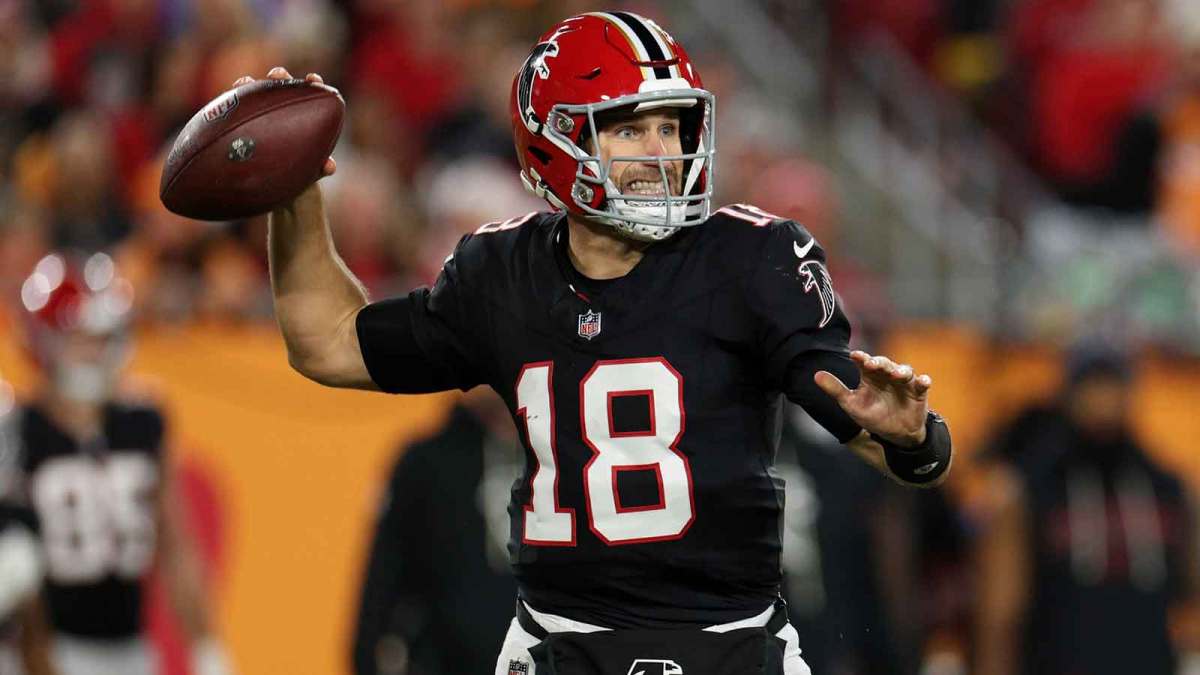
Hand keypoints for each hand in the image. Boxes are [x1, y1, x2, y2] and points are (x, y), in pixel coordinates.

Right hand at [232, 67, 336, 177]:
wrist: (269, 186)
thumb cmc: (296, 175)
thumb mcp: (310, 173)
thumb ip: (320, 168)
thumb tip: (329, 166)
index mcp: (302, 117)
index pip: (310, 94)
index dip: (313, 84)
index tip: (313, 80)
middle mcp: (281, 111)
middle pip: (281, 87)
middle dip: (279, 76)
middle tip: (277, 75)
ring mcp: (260, 114)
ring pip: (255, 93)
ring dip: (250, 83)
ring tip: (244, 82)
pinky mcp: (241, 121)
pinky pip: (235, 109)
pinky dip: (232, 101)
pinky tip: (227, 99)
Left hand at [814, 350, 931, 445]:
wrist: (894, 434)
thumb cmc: (872, 415)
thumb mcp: (851, 404)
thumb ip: (835, 389)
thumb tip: (815, 375)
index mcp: (870, 375)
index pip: (864, 362)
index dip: (861, 358)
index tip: (854, 355)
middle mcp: (887, 375)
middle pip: (884, 363)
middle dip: (879, 362)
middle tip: (872, 364)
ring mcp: (903, 382)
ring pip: (904, 370)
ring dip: (901, 370)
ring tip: (896, 374)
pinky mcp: (918, 391)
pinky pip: (923, 383)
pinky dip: (924, 381)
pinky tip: (924, 381)